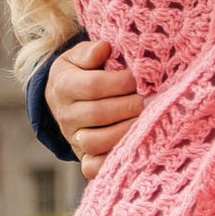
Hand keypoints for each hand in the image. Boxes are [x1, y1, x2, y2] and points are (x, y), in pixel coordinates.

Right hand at [46, 38, 141, 179]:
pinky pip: (92, 167)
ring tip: (146, 121)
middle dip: (128, 106)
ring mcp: (73, 138)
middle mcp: (65, 115)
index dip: (119, 82)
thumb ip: (89, 51)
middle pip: (97, 114)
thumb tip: (104, 48)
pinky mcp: (83, 157)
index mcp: (64, 85)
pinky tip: (132, 150)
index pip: (92, 86)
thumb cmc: (80, 72)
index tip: (139, 78)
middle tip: (151, 100)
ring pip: (95, 141)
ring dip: (124, 132)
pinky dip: (110, 163)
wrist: (63, 99)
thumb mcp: (78, 56)